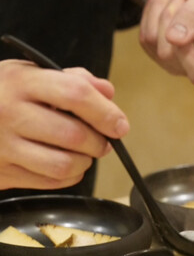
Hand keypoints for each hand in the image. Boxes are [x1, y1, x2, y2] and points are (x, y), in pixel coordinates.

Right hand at [0, 60, 128, 190]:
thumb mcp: (27, 73)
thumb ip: (70, 80)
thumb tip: (107, 93)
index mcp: (20, 82)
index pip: (75, 94)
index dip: (105, 112)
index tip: (120, 124)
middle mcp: (9, 113)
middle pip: (74, 135)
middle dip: (100, 142)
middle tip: (104, 141)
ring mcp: (3, 146)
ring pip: (64, 164)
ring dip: (85, 162)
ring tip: (85, 154)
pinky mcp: (1, 172)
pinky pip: (49, 182)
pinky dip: (69, 177)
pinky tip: (67, 165)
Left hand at [139, 0, 193, 83]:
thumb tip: (174, 40)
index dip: (187, 52)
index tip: (187, 14)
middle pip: (168, 55)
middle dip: (168, 17)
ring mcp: (180, 64)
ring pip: (153, 42)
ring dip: (159, 10)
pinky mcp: (162, 55)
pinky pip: (144, 38)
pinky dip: (151, 13)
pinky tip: (164, 1)